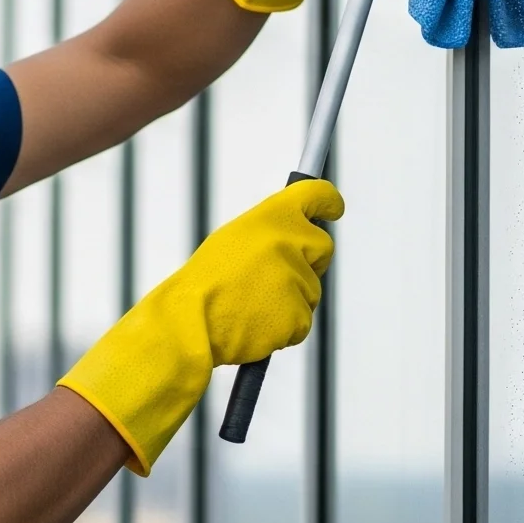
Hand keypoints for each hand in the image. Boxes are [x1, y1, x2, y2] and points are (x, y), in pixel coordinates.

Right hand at [59, 179, 343, 471]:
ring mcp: (297, 278)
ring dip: (289, 300)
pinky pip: (301, 321)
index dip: (329, 200)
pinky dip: (283, 328)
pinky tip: (255, 325)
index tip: (334, 207)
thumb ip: (268, 235)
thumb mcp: (233, 241)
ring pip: (310, 290)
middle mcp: (290, 241)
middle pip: (322, 246)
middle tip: (284, 275)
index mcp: (271, 217)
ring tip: (250, 306)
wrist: (188, 322)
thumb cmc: (204, 284)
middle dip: (311, 260)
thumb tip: (295, 241)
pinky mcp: (299, 314)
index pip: (315, 194)